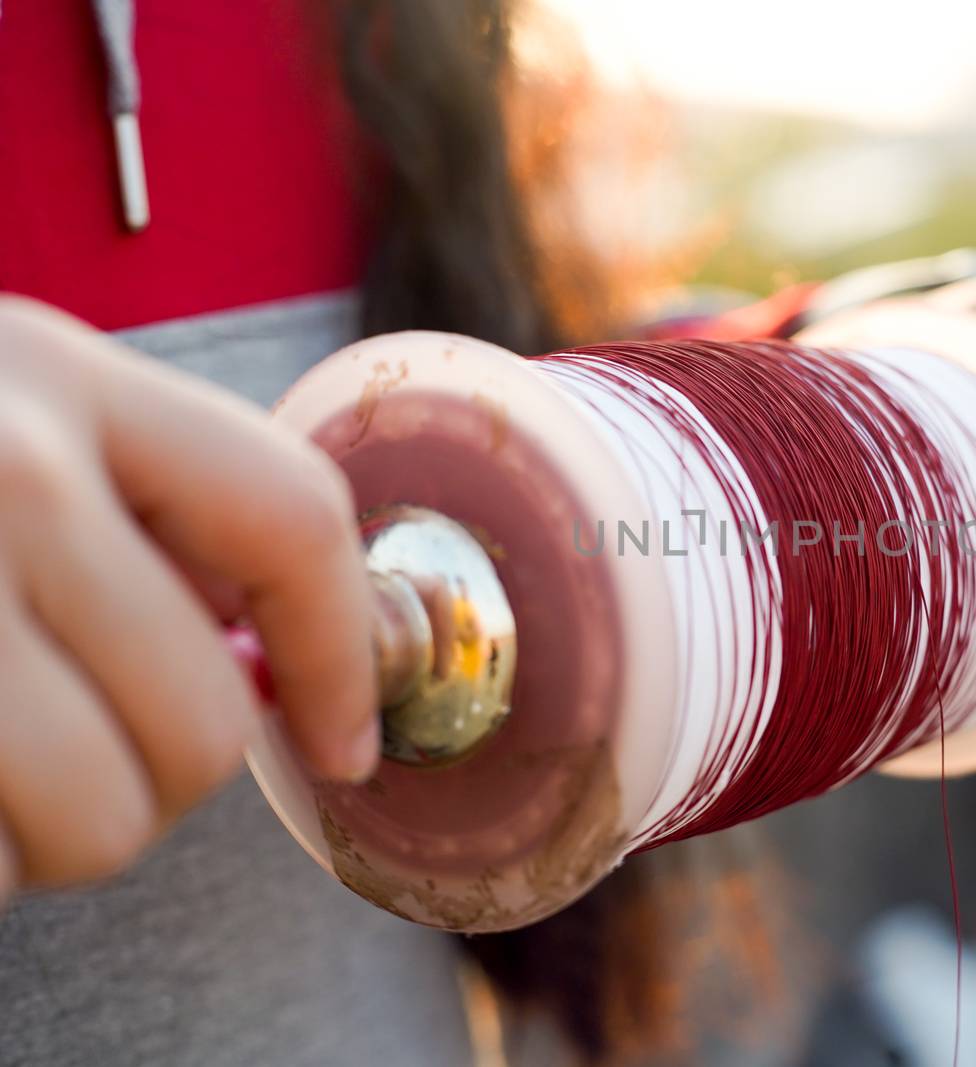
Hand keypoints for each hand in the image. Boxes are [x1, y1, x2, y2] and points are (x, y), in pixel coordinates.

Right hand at [0, 296, 377, 908]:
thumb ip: (136, 510)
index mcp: (53, 376)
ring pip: (99, 819)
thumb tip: (287, 661)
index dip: (342, 652)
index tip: (346, 740)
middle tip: (67, 750)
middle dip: (156, 777)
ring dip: (50, 834)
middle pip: (203, 722)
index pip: (295, 518)